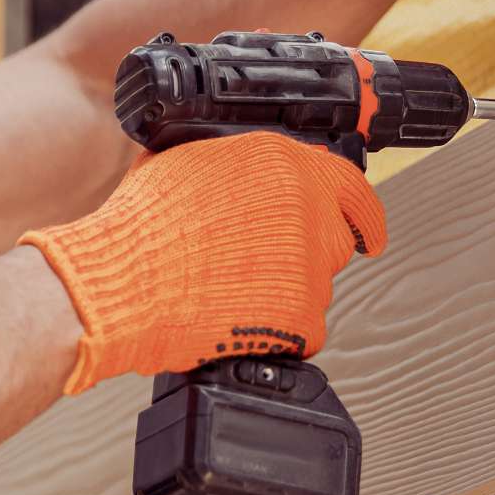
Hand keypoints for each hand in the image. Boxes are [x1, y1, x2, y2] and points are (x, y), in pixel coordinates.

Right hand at [18, 133, 384, 396]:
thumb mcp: (186, 163)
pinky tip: (234, 318)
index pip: (350, 185)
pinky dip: (275, 331)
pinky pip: (302, 329)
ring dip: (283, 292)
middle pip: (333, 239)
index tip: (367, 231)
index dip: (360, 212)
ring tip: (228, 291)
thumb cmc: (142, 228)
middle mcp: (308, 207)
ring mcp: (310, 264)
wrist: (127, 283)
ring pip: (315, 286)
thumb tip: (237, 172)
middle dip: (303, 255)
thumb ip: (232, 163)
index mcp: (283, 162)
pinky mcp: (302, 316)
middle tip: (261, 267)